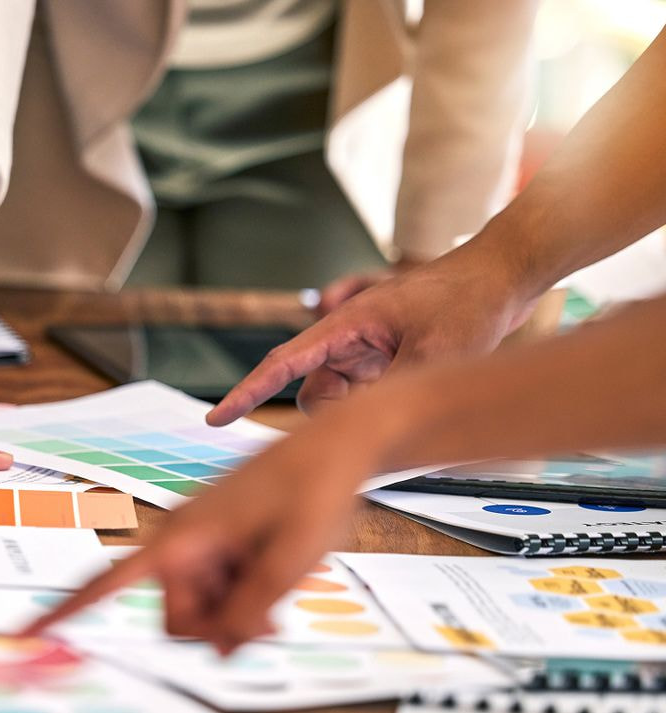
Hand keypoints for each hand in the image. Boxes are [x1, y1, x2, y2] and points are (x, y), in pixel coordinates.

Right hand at [25, 402, 396, 652]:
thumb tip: (220, 649)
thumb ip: (249, 611)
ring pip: (202, 606)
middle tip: (271, 622)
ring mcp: (200, 540)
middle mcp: (180, 540)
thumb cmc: (312, 493)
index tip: (25, 631)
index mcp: (182, 541)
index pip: (108, 582)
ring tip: (281, 594)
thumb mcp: (288, 563)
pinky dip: (242, 593)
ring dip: (236, 612)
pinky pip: (218, 585)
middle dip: (217, 627)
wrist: (334, 447)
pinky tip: (275, 577)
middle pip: (176, 617)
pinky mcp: (219, 540)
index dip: (66, 610)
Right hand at [207, 249, 540, 423]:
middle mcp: (349, 338)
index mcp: (347, 325)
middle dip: (340, 410)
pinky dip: (382, 400)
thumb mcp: (435, 353)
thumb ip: (391, 395)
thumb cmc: (467, 301)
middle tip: (390, 402)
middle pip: (316, 393)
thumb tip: (361, 430)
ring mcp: (366, 349)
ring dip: (367, 407)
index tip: (216, 417)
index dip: (247, 393)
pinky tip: (418, 379)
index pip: (283, 364)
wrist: (505, 275)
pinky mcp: (385, 358)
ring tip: (416, 384)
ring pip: (342, 398)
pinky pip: (366, 394)